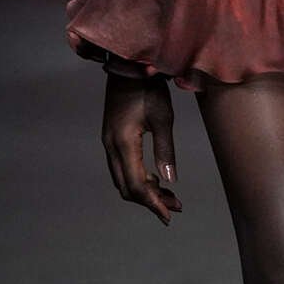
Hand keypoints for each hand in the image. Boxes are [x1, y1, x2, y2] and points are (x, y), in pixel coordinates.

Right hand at [102, 73, 181, 223]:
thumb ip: (165, 150)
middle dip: (150, 201)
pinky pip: (122, 168)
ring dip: (144, 191)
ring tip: (169, 195)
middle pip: (127, 188)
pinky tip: (155, 178)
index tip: (169, 215)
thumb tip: (170, 180)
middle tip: (175, 206)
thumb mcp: (163, 118)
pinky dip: (138, 178)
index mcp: (123, 143)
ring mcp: (108, 143)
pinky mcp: (111, 139)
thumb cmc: (148, 89)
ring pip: (123, 180)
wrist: (128, 68)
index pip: (137, 185)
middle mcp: (111, 147)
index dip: (153, 203)